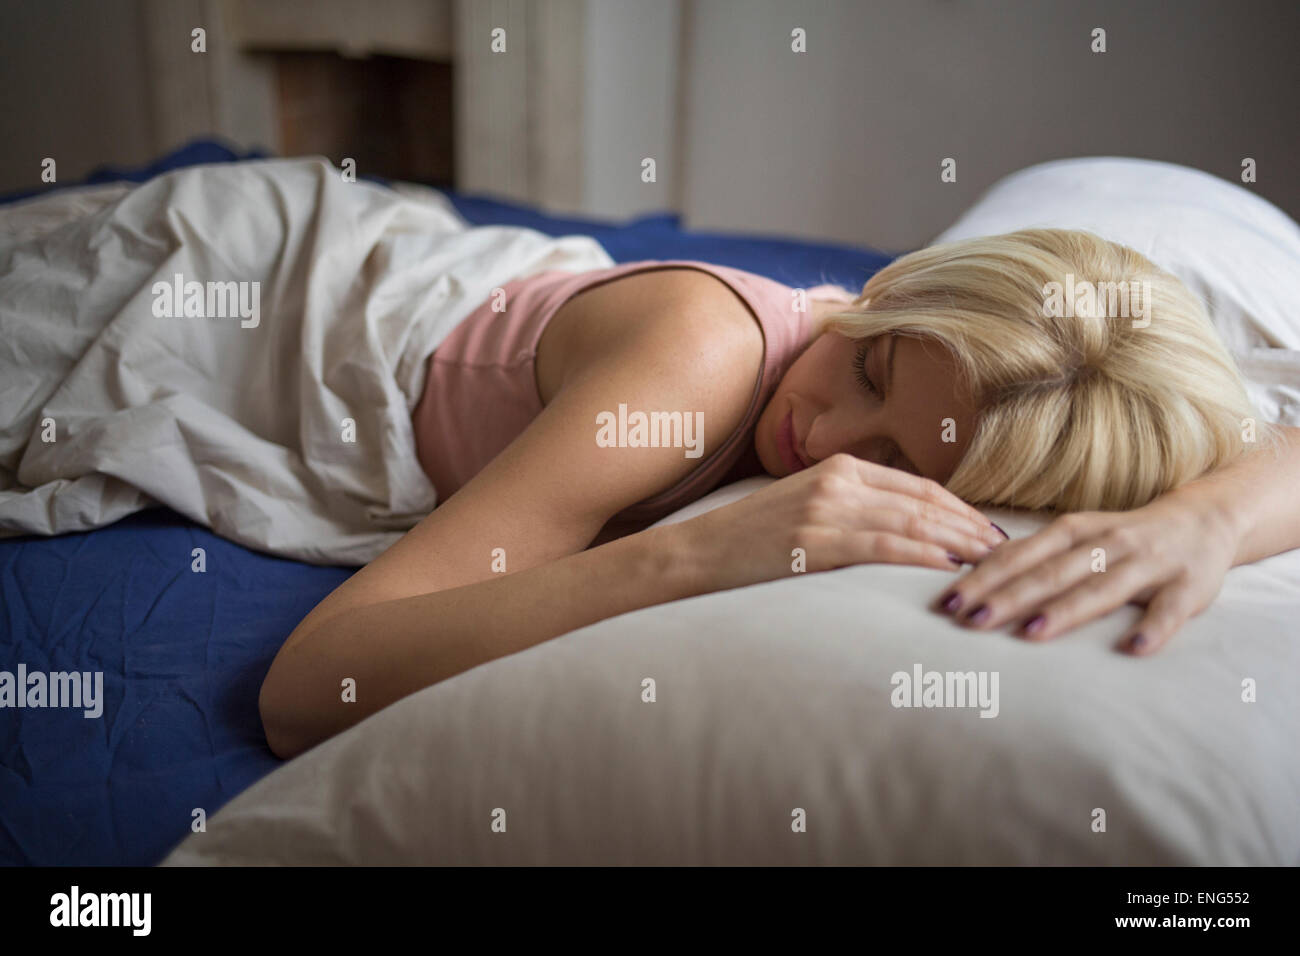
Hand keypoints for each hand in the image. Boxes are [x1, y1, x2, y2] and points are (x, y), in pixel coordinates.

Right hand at [683, 453, 1005, 591]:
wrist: (698, 552)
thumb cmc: (752, 538)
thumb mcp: (805, 505)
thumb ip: (851, 507)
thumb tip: (903, 530)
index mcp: (839, 466)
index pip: (918, 486)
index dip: (960, 510)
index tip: (990, 531)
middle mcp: (838, 480)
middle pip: (924, 503)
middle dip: (970, 528)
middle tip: (1006, 551)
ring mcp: (825, 509)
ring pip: (911, 523)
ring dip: (957, 544)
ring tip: (990, 563)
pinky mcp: (814, 540)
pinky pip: (882, 546)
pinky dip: (921, 556)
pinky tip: (948, 568)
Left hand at [934, 490, 1239, 653]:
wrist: (1203, 519)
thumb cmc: (1121, 538)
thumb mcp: (1075, 537)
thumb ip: (1032, 555)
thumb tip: (972, 573)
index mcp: (1074, 531)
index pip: (1020, 556)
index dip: (983, 579)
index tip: (948, 603)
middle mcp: (1106, 543)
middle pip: (1051, 573)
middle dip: (1009, 597)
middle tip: (971, 622)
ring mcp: (1147, 564)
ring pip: (1101, 589)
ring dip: (1065, 611)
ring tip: (1031, 633)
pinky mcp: (1186, 587)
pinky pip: (1169, 611)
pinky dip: (1153, 629)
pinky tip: (1133, 649)